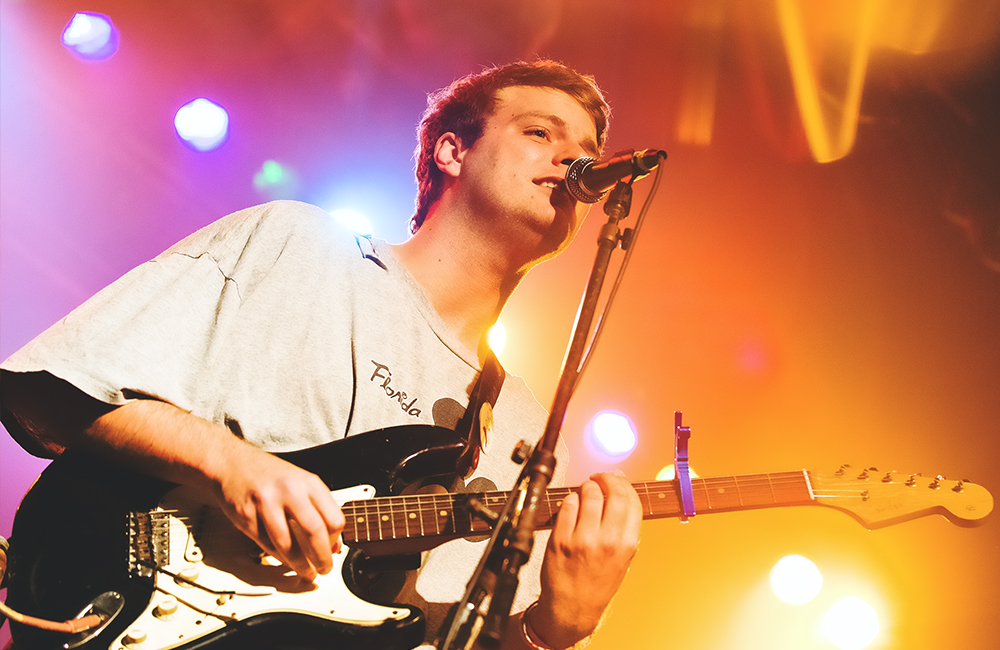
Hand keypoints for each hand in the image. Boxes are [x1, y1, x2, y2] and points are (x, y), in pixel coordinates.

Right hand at [213, 446, 344, 581]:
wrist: (232, 462)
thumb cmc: (269, 474)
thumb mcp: (300, 483)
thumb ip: (317, 509)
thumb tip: (332, 544)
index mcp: (308, 482)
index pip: (333, 518)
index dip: (335, 540)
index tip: (333, 550)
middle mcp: (290, 491)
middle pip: (314, 532)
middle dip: (322, 558)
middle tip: (324, 569)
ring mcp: (266, 503)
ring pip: (288, 545)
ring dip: (299, 565)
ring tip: (306, 572)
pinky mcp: (246, 516)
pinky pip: (266, 545)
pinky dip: (279, 558)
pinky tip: (285, 561)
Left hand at [533, 472, 640, 647]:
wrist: (572, 610)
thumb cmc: (597, 585)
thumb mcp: (623, 560)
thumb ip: (624, 529)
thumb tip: (621, 496)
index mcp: (627, 545)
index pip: (632, 500)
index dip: (624, 484)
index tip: (617, 481)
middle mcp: (607, 541)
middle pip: (613, 492)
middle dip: (606, 479)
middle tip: (599, 479)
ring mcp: (582, 539)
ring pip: (588, 494)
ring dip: (586, 487)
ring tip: (585, 492)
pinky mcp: (560, 539)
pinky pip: (567, 505)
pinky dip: (570, 500)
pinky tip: (571, 506)